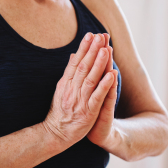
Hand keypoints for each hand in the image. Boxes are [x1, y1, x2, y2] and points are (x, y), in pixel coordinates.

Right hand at [42, 33, 117, 150]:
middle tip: (100, 36)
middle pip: (83, 67)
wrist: (55, 133)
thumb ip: (69, 73)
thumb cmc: (59, 112)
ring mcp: (80, 100)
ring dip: (99, 64)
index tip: (90, 34)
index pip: (75, 62)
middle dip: (92, 51)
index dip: (83, 48)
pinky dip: (104, 85)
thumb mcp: (61, 90)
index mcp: (65, 83)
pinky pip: (97, 96)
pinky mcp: (88, 111)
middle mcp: (72, 89)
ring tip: (106, 49)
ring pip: (90, 78)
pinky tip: (112, 74)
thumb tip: (73, 56)